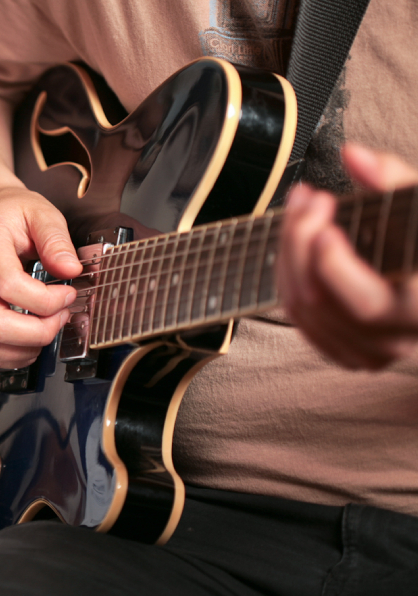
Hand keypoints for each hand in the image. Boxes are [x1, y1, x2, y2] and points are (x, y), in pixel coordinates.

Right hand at [0, 185, 82, 368]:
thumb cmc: (10, 214)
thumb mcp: (40, 213)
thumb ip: (56, 240)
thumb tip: (71, 269)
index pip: (9, 285)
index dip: (45, 300)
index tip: (67, 294)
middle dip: (36, 332)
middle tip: (60, 318)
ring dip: (23, 348)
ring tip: (47, 330)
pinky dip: (9, 355)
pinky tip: (30, 341)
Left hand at [278, 143, 417, 368]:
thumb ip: (392, 178)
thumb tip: (352, 154)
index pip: (365, 304)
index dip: (333, 267)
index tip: (324, 224)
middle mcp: (397, 340)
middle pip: (319, 300)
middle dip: (300, 243)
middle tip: (306, 196)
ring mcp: (369, 352)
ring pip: (300, 309)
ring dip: (288, 252)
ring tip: (302, 206)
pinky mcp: (347, 351)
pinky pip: (298, 318)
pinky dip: (289, 274)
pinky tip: (299, 238)